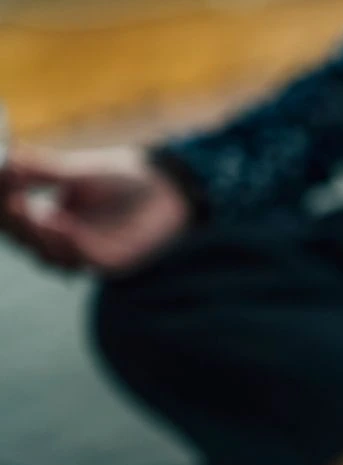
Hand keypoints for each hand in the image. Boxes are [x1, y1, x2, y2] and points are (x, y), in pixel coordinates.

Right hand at [0, 146, 190, 273]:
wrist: (165, 188)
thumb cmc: (120, 179)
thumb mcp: (75, 170)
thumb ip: (40, 169)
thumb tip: (5, 161)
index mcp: (47, 219)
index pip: (12, 220)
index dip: (2, 208)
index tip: (0, 188)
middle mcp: (61, 242)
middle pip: (24, 240)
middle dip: (14, 223)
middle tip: (8, 202)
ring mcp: (84, 255)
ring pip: (48, 255)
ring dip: (37, 236)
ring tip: (32, 212)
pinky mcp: (109, 264)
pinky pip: (83, 258)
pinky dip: (69, 243)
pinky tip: (60, 224)